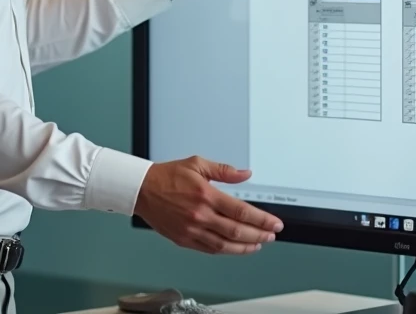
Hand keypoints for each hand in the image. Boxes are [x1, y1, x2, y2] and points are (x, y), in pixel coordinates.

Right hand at [134, 157, 282, 254]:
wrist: (141, 189)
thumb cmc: (167, 176)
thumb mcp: (198, 164)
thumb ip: (225, 171)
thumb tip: (246, 174)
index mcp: (206, 195)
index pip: (241, 212)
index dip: (262, 220)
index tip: (274, 223)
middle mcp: (200, 215)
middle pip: (237, 231)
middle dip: (259, 234)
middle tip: (271, 235)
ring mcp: (191, 230)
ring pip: (224, 245)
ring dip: (245, 247)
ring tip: (258, 244)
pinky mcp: (183, 239)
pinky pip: (209, 249)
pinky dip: (226, 251)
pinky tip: (235, 248)